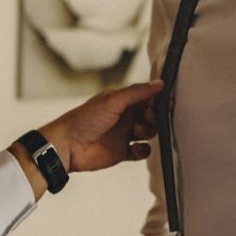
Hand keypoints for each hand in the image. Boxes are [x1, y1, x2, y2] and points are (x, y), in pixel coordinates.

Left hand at [40, 80, 162, 172]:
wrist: (68, 146)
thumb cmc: (85, 119)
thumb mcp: (113, 100)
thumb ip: (137, 92)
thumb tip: (159, 84)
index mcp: (121, 101)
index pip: (145, 98)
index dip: (157, 100)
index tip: (167, 102)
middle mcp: (124, 116)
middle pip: (150, 115)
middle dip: (154, 116)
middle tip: (147, 116)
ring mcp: (123, 135)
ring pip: (148, 132)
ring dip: (148, 131)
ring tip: (136, 131)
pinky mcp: (122, 152)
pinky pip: (141, 151)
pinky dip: (143, 150)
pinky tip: (136, 148)